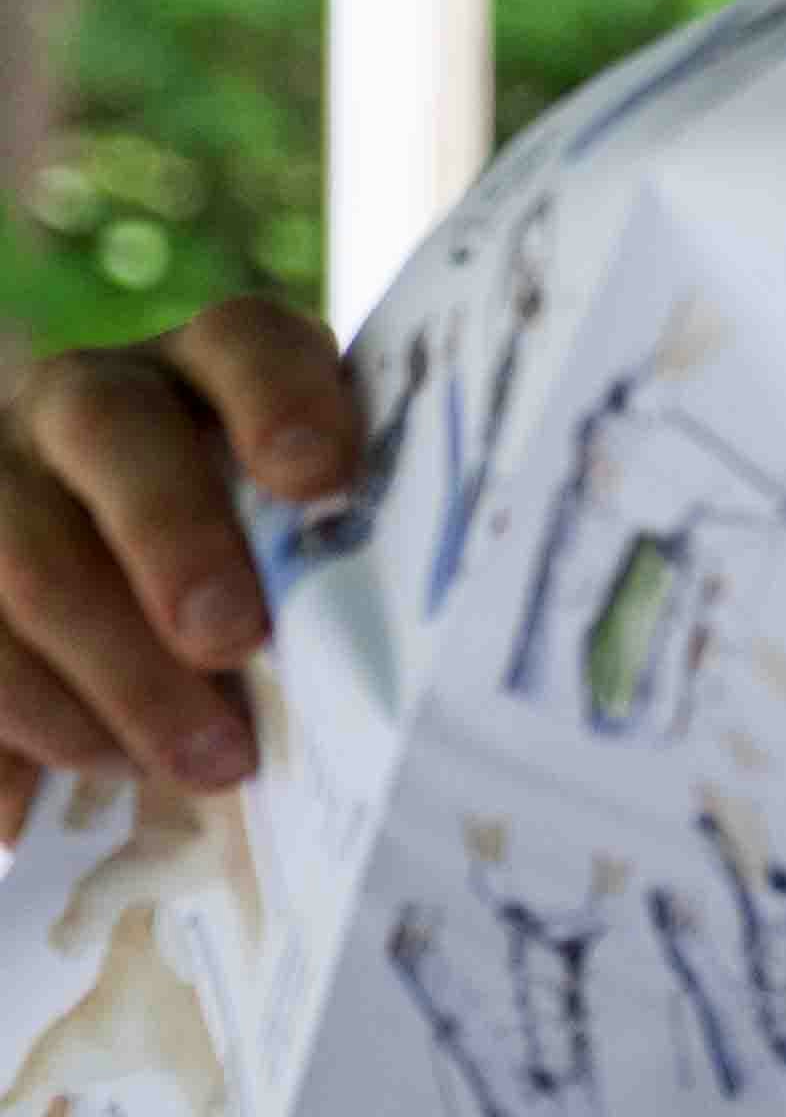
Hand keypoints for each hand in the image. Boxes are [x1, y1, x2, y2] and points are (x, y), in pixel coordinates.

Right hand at [0, 296, 360, 822]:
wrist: (119, 582)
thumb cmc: (273, 570)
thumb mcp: (313, 545)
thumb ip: (346, 562)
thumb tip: (415, 671)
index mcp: (208, 372)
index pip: (243, 341)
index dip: (279, 398)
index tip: (319, 478)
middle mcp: (88, 403)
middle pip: (111, 431)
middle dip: (174, 541)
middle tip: (234, 642)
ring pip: (27, 558)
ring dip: (116, 672)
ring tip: (207, 762)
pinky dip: (30, 723)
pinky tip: (96, 775)